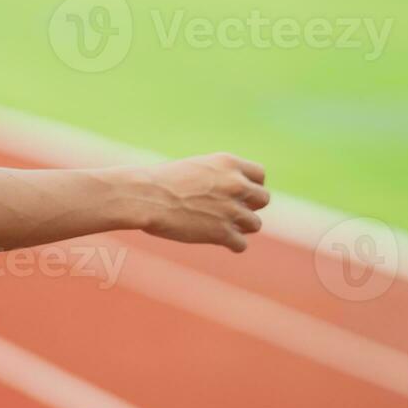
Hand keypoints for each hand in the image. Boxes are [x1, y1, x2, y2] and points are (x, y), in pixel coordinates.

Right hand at [133, 153, 268, 252]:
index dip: (251, 185)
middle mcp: (235, 184)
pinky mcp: (222, 232)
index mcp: (228, 163)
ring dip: (240, 227)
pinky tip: (216, 240)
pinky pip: (241, 244)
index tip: (239, 193)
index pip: (260, 175)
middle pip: (263, 199)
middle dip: (249, 206)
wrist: (144, 197)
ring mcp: (231, 209)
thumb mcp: (194, 168)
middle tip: (230, 211)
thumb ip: (217, 177)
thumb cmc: (160, 182)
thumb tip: (230, 193)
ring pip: (255, 224)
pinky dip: (231, 244)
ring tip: (219, 226)